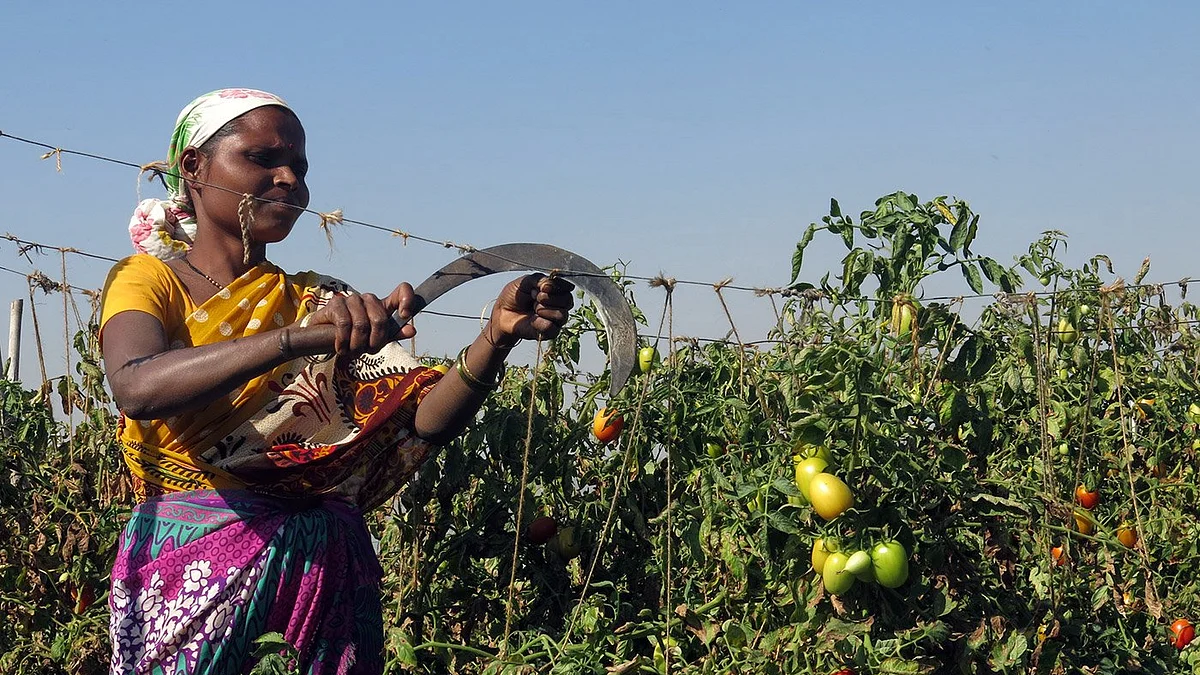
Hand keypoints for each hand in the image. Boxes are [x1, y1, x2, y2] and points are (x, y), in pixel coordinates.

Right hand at [304, 283, 419, 355]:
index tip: (405, 315)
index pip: (402, 290)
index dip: (407, 299)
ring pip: (362, 324)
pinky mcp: (335, 304)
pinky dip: (343, 342)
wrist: (320, 340)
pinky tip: (340, 348)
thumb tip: (412, 330)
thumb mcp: (375, 340)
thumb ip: (393, 334)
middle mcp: (369, 300)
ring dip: (357, 345)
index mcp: (382, 306)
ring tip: (352, 351)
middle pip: (380, 318)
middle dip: (375, 342)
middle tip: (367, 351)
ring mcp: (352, 300)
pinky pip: (344, 324)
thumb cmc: (352, 340)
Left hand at [487, 274, 574, 346]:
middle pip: (568, 300)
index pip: (568, 287)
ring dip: (544, 309)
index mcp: (556, 290)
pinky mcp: (550, 333)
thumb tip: (549, 286)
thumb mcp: (525, 282)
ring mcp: (556, 320)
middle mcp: (559, 305)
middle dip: (550, 297)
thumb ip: (539, 280)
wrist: (502, 313)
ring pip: (562, 315)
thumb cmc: (514, 297)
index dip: (557, 286)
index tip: (542, 287)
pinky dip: (539, 321)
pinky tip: (532, 319)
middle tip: (535, 296)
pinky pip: (551, 327)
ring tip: (533, 307)